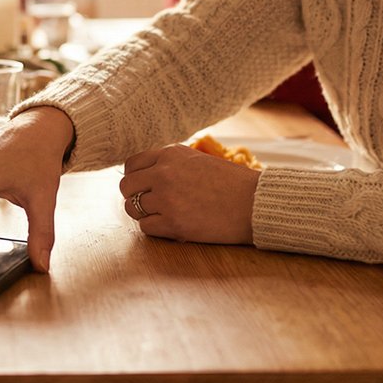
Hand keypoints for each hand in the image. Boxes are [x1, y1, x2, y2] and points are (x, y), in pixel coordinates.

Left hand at [120, 144, 259, 243]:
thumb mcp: (198, 160)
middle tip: (151, 205)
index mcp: (170, 154)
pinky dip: (155, 229)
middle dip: (135, 197)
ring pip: (133, 208)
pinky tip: (172, 226)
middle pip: (127, 187)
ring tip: (164, 215)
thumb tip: (144, 176)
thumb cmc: (232, 183)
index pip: (131, 165)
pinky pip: (145, 227)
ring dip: (145, 214)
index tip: (145, 187)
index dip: (136, 178)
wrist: (256, 203)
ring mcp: (167, 198)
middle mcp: (164, 172)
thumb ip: (171, 164)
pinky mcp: (173, 222)